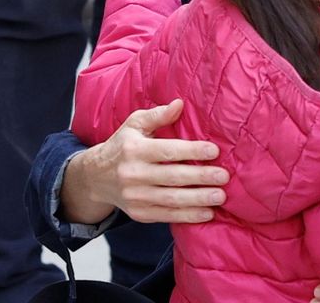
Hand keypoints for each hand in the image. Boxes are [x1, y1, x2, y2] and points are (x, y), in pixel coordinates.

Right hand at [61, 100, 229, 224]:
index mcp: (134, 149)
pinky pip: (166, 216)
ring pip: (171, 200)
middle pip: (172, 177)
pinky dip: (187, 216)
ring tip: (220, 196)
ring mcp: (135, 196)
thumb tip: (180, 104)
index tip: (214, 151)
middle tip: (224, 176)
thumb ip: (157, 115)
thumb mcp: (134, 125)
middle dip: (201, 178)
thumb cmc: (122, 146)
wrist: (95, 177)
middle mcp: (133, 174)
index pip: (167, 151)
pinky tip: (206, 213)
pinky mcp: (139, 214)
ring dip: (198, 199)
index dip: (192, 151)